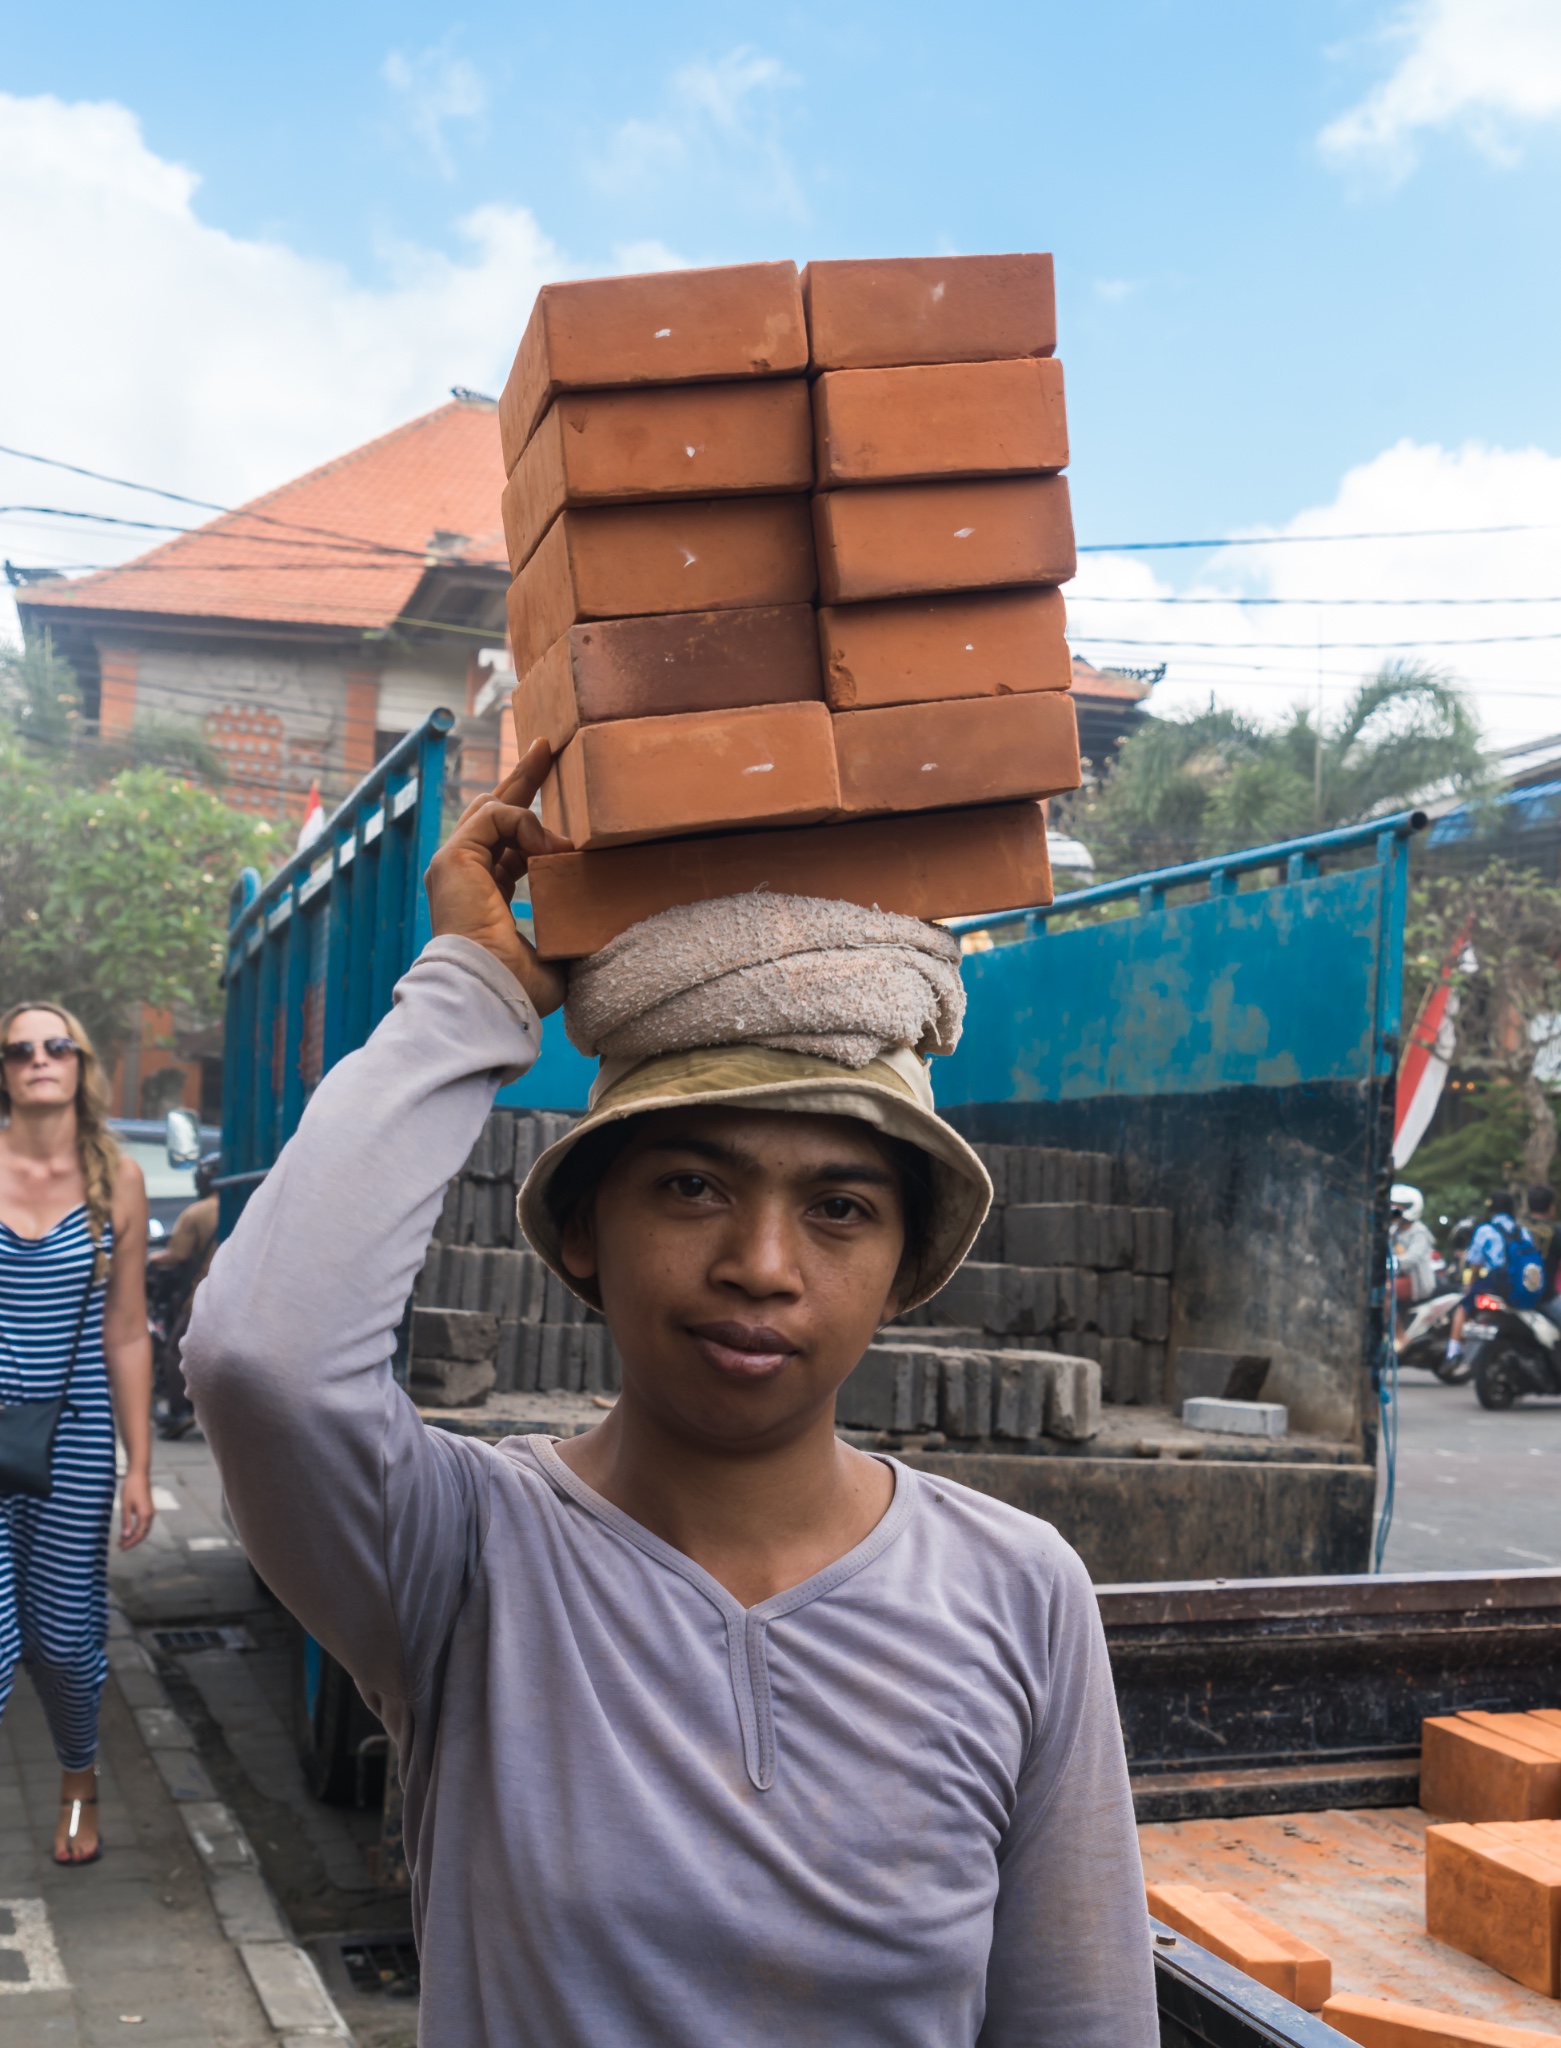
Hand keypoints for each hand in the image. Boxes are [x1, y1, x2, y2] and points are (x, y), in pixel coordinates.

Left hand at [119, 1470, 154, 1549]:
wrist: (139, 1474)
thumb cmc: (131, 1488)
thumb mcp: (125, 1506)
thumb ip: (126, 1522)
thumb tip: (126, 1536)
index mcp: (145, 1515)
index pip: (139, 1535)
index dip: (130, 1543)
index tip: (121, 1547)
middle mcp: (150, 1515)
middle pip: (143, 1534)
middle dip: (132, 1541)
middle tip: (120, 1546)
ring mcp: (150, 1512)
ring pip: (144, 1529)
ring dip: (134, 1536)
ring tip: (122, 1540)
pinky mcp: (148, 1509)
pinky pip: (144, 1524)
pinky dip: (136, 1530)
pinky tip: (128, 1530)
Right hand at [424, 740, 573, 1015]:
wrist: (492, 992)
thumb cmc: (522, 986)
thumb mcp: (559, 950)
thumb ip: (575, 926)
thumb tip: (611, 921)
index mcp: (487, 897)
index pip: (507, 845)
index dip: (531, 822)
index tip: (557, 798)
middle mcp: (466, 876)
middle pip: (492, 812)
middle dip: (522, 779)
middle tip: (547, 747)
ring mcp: (455, 865)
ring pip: (490, 807)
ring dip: (528, 790)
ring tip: (556, 783)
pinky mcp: (453, 858)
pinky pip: (493, 816)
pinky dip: (525, 823)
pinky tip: (550, 848)